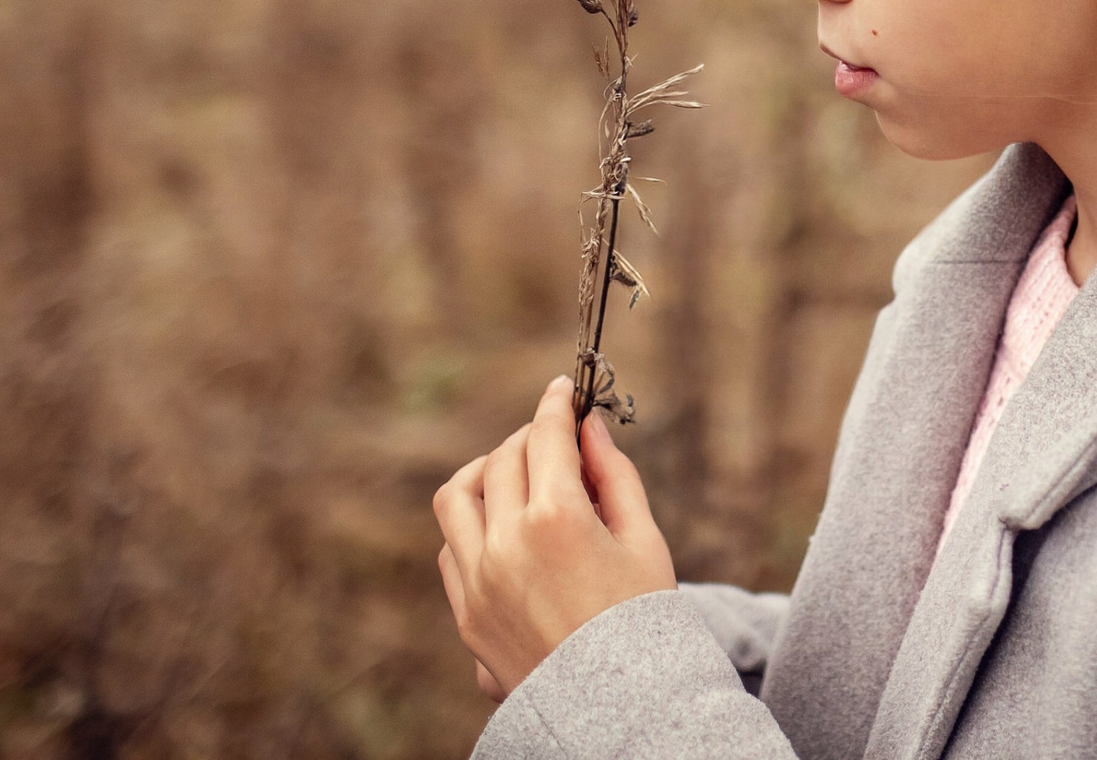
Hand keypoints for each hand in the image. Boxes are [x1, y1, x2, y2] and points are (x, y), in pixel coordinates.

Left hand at [434, 376, 678, 696]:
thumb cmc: (644, 621)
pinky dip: (474, 522)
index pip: (546, 435)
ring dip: (485, 471)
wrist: (618, 708)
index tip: (564, 387)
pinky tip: (506, 527)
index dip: (557, 403)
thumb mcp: (644, 539)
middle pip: (503, 457)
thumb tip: (590, 428)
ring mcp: (477, 579)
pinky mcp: (465, 612)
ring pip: (458, 495)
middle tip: (557, 438)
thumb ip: (614, 476)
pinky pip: (452, 546)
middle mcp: (506, 543)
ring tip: (517, 473)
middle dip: (530, 436)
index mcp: (557, 519)